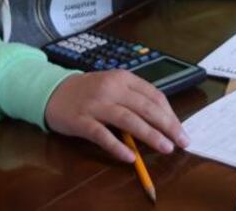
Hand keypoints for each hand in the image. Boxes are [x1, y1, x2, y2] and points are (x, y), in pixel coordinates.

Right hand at [44, 70, 189, 163]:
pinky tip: (130, 157)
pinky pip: (102, 135)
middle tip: (182, 141)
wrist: (53, 91)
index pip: (154, 96)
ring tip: (166, 148)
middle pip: (146, 108)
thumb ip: (134, 99)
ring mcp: (95, 104)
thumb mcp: (114, 86)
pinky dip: (117, 146)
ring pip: (128, 119)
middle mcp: (111, 88)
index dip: (170, 114)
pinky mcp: (81, 120)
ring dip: (150, 135)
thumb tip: (163, 122)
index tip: (180, 130)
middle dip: (168, 126)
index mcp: (122, 78)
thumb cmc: (89, 91)